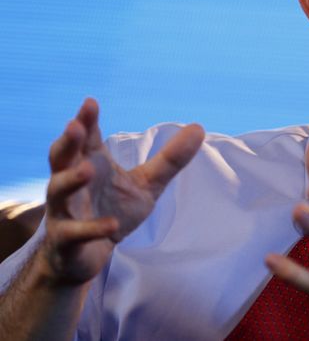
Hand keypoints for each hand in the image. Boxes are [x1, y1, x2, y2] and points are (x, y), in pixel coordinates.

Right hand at [38, 98, 203, 285]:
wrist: (85, 257)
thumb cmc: (112, 210)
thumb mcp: (146, 184)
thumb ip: (170, 159)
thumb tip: (199, 126)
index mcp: (90, 163)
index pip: (85, 137)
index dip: (86, 120)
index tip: (91, 102)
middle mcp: (70, 182)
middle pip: (61, 157)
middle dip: (67, 142)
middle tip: (74, 126)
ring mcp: (64, 211)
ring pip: (59, 191)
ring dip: (71, 179)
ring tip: (87, 169)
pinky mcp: (65, 240)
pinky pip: (75, 232)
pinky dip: (92, 228)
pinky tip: (111, 224)